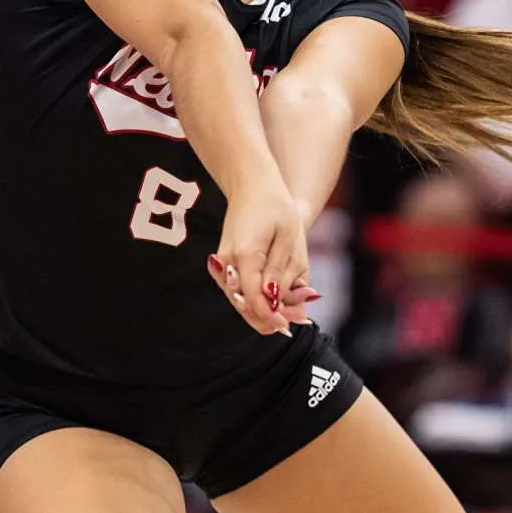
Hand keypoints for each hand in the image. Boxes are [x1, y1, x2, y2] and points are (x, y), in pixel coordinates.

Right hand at [208, 175, 308, 335]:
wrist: (251, 184)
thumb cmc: (275, 206)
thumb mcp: (288, 236)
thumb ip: (280, 270)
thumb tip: (275, 300)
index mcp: (245, 254)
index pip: (254, 297)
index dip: (270, 316)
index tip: (287, 327)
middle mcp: (227, 261)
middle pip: (242, 304)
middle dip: (265, 319)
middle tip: (288, 328)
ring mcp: (222, 262)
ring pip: (237, 300)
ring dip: (258, 312)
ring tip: (285, 318)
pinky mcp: (223, 263)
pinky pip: (236, 290)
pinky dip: (251, 301)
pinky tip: (271, 304)